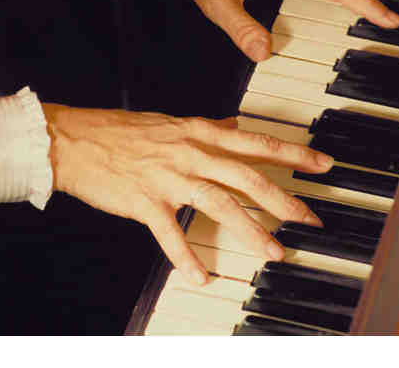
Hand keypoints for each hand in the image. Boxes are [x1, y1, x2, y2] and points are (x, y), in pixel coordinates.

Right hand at [42, 104, 332, 285]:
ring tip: (274, 251)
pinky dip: (187, 258)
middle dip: (284, 200)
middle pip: (248, 178)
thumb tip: (233, 125)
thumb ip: (207, 127)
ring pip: (221, 205)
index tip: (323, 165)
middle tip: (309, 220)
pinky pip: (171, 235)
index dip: (294, 154)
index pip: (257, 143)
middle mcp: (191, 154)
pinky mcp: (145, 202)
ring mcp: (169, 178)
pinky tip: (201, 276)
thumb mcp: (172, 122)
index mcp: (199, 133)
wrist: (75, 139)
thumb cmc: (122, 130)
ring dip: (251, 231)